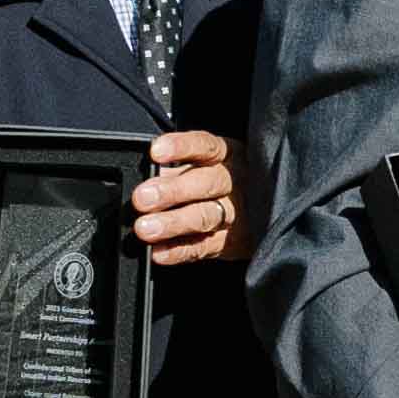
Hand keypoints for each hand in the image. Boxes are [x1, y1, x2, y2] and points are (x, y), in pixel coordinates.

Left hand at [127, 124, 243, 269]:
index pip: (205, 146)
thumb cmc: (215, 183)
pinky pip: (202, 247)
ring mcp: (235, 214)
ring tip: (145, 228)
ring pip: (205, 216)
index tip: (155, 152)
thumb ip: (172, 168)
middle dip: (172, 191)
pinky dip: (178, 250)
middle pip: (205, 183)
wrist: (258, 215)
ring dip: (172, 223)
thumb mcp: (201, 165)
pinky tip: (158, 251)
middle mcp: (234, 182)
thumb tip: (140, 173)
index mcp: (226, 154)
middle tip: (142, 198)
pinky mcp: (231, 243)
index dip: (180, 147)